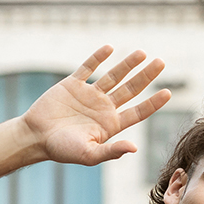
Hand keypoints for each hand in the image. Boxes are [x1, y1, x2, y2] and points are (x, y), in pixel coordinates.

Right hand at [21, 46, 170, 166]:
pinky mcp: (72, 84)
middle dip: (146, 76)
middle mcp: (104, 108)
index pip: (138, 111)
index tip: (168, 92)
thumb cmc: (62, 150)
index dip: (153, 103)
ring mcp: (89, 94)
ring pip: (113, 76)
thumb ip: (112, 151)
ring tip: (142, 53)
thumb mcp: (89, 155)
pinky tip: (110, 48)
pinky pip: (87, 67)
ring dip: (127, 64)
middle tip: (161, 63)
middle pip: (131, 89)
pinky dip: (97, 58)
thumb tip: (134, 148)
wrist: (35, 137)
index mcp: (111, 124)